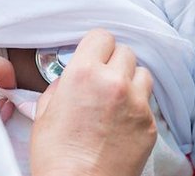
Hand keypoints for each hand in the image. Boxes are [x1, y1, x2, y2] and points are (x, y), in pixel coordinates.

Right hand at [30, 29, 155, 175]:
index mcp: (84, 74)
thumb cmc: (56, 158)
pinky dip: (137, 106)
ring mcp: (136, 104)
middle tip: (103, 79)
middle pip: (125, 51)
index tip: (93, 55)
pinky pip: (148, 102)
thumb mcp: (45, 113)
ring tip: (116, 97)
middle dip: (113, 62)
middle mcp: (114, 83)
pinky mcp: (150, 125)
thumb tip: (70, 80)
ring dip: (131, 80)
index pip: (102, 36)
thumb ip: (61, 86)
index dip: (96, 46)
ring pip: (143, 73)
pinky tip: (122, 121)